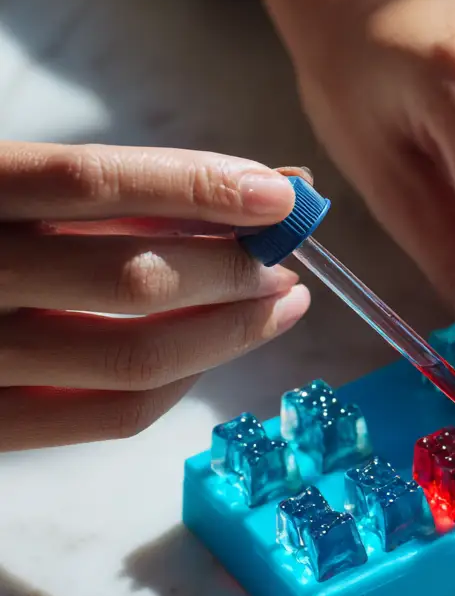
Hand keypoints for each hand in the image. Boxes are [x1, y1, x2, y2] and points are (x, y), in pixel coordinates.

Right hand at [0, 142, 309, 450]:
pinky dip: (181, 383)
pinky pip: (113, 415)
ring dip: (230, 330)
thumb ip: (112, 191)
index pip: (92, 180)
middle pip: (131, 278)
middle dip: (233, 270)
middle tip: (285, 260)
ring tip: (279, 303)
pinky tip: (213, 354)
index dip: (197, 186)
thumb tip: (260, 187)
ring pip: (136, 355)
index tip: (280, 192)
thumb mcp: (8, 191)